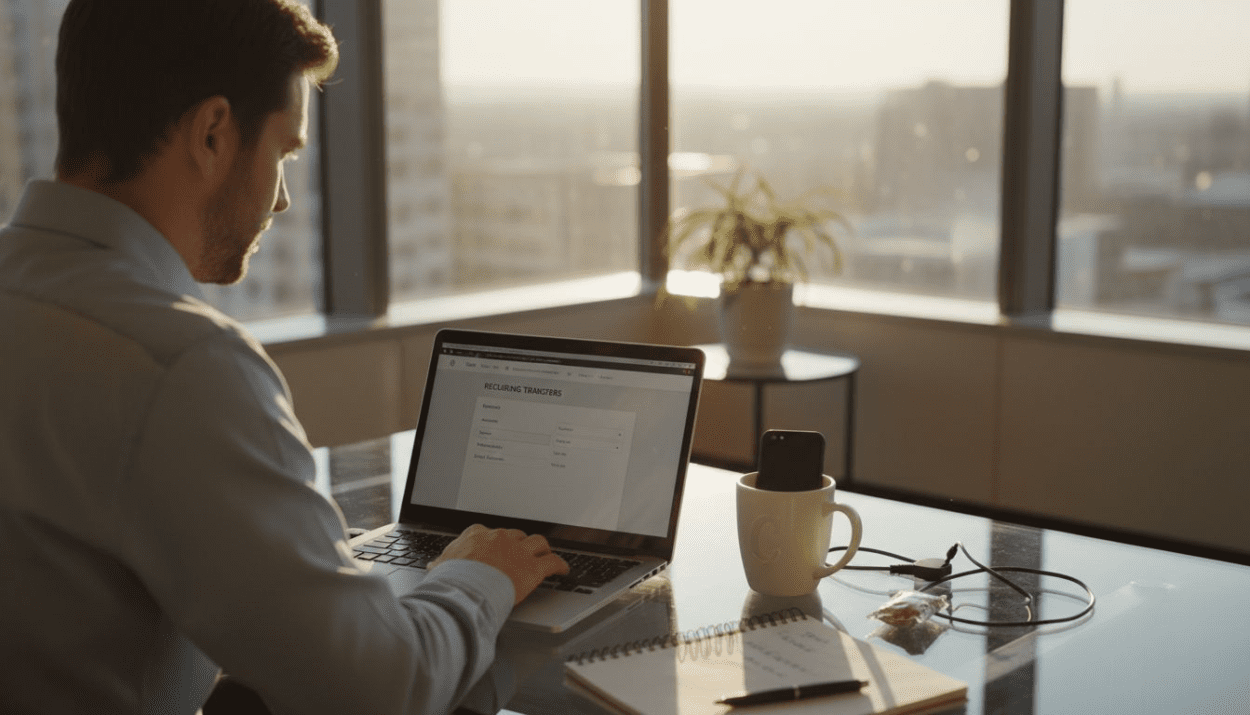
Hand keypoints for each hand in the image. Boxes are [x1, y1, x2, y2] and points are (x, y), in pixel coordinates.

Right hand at [429, 525, 568, 604]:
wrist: (465, 589)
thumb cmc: (451, 580)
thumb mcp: (441, 567)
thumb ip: (443, 563)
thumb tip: (435, 566)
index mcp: (477, 535)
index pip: (489, 533)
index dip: (496, 541)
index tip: (496, 546)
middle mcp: (500, 538)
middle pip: (515, 536)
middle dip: (519, 543)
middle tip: (522, 552)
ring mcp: (518, 551)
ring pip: (537, 543)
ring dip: (541, 549)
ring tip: (545, 554)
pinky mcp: (532, 568)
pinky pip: (552, 562)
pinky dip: (559, 565)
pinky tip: (563, 569)